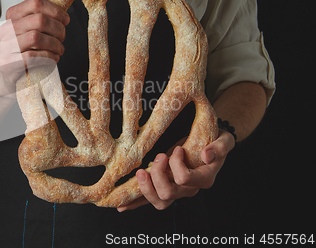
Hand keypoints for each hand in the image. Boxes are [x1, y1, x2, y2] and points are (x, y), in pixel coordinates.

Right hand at [0, 0, 69, 84]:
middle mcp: (6, 29)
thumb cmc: (26, 48)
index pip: (36, 3)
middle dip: (58, 29)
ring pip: (37, 38)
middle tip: (63, 37)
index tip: (65, 20)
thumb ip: (41, 7)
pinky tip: (53, 59)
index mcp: (12, 16)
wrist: (11, 74)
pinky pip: (33, 56)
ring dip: (55, 45)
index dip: (56, 10)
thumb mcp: (33, 27)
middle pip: (39, 20)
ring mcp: (5, 47)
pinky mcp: (9, 64)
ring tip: (59, 49)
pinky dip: (48, 57)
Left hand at [117, 130, 234, 211]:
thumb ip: (220, 147)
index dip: (177, 164)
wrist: (210, 145)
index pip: (185, 179)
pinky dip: (135, 203)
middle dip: (157, 174)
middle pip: (168, 193)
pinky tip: (122, 205)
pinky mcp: (165, 188)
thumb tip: (206, 155)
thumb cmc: (216, 142)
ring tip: (140, 173)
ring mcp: (177, 191)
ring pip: (158, 200)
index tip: (177, 149)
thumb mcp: (224, 140)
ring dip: (145, 188)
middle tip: (158, 156)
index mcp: (204, 178)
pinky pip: (149, 200)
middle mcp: (190, 189)